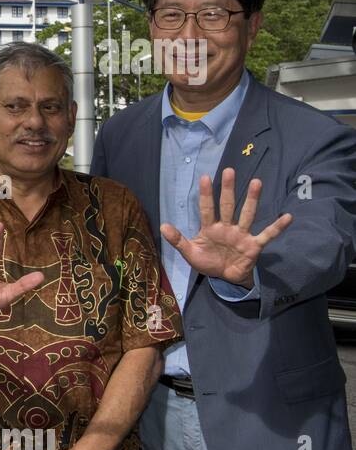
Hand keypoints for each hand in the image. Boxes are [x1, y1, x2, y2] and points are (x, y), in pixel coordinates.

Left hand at [160, 168, 291, 288]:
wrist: (225, 278)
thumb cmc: (208, 262)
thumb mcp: (190, 253)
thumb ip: (177, 240)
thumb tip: (162, 225)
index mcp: (210, 228)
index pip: (207, 208)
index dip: (206, 194)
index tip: (205, 177)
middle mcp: (227, 227)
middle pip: (228, 205)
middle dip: (228, 189)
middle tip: (229, 171)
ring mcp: (242, 234)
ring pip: (247, 214)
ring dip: (252, 200)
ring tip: (256, 182)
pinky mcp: (254, 245)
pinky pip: (267, 235)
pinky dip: (277, 227)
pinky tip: (287, 217)